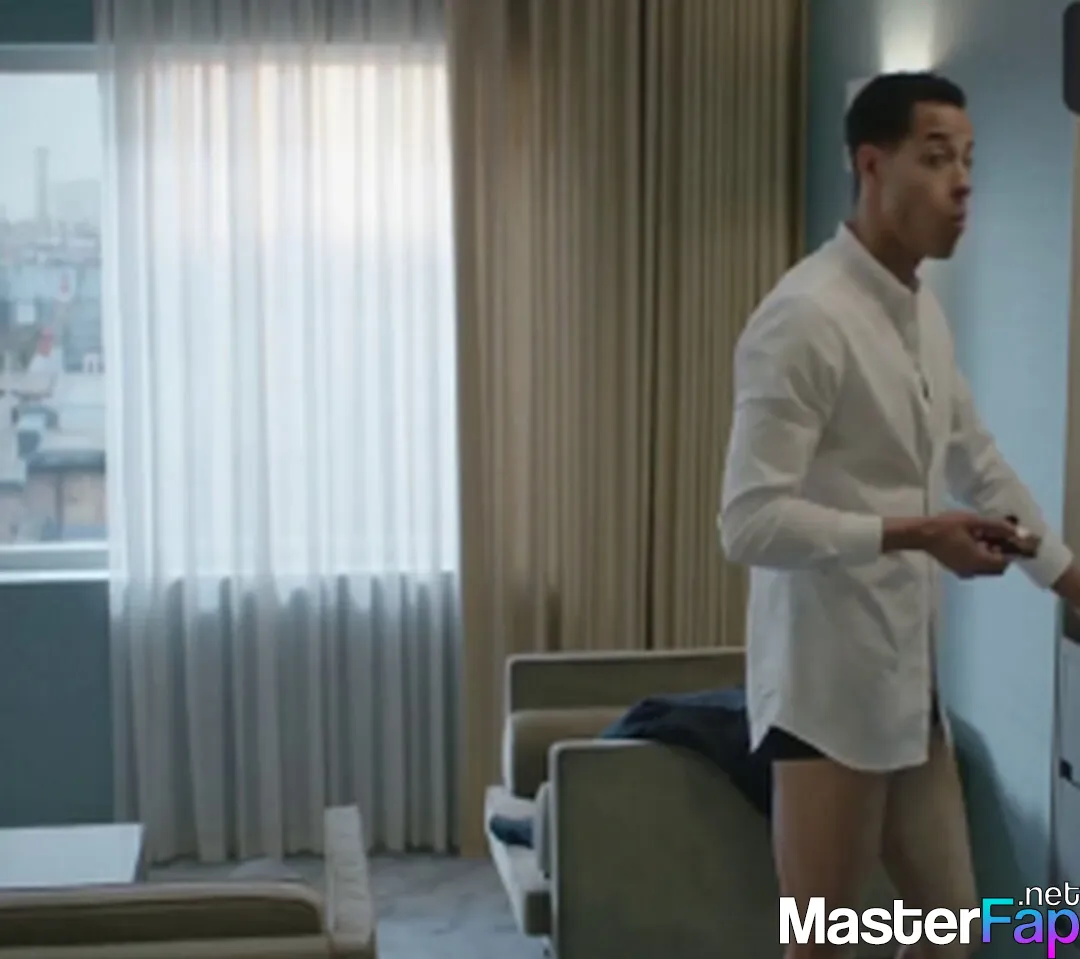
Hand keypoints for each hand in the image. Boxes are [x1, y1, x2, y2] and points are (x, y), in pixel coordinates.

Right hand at [920, 511, 1034, 578]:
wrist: (920, 534)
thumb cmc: (947, 526)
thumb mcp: (974, 521)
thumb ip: (998, 527)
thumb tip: (1020, 531)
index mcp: (979, 561)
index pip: (1006, 561)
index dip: (1016, 552)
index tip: (1019, 541)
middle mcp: (973, 570)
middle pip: (998, 567)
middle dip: (1003, 554)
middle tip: (1001, 538)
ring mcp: (963, 571)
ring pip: (987, 568)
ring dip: (992, 555)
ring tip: (986, 538)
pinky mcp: (956, 568)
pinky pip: (976, 566)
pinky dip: (981, 557)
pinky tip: (974, 543)